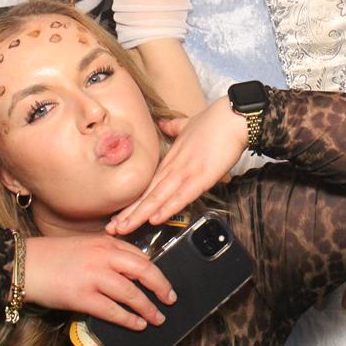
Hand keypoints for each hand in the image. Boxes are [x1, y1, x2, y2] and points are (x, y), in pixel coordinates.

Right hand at [25, 233, 176, 329]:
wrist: (25, 264)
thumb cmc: (52, 256)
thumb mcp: (83, 246)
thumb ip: (105, 253)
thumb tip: (128, 270)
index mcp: (104, 242)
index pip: (139, 255)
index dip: (155, 270)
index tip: (163, 281)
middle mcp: (103, 256)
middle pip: (144, 271)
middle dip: (161, 286)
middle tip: (170, 298)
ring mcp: (94, 277)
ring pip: (132, 293)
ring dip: (148, 308)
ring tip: (157, 318)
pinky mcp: (83, 297)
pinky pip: (113, 311)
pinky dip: (129, 319)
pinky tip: (137, 325)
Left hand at [106, 95, 247, 235]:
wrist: (234, 116)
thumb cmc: (215, 120)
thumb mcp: (189, 124)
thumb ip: (175, 127)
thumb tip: (164, 125)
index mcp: (171, 158)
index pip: (147, 184)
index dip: (132, 201)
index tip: (118, 214)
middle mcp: (174, 167)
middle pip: (147, 194)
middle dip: (129, 213)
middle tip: (111, 229)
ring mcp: (187, 172)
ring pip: (158, 197)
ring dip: (139, 215)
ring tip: (122, 228)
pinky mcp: (202, 177)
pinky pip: (181, 196)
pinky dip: (167, 208)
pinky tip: (154, 219)